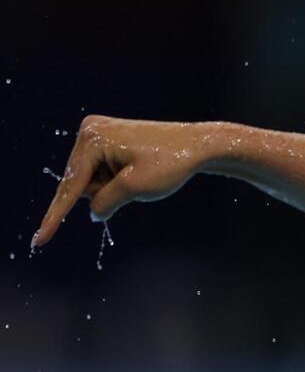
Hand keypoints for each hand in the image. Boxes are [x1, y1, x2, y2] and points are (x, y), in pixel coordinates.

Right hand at [32, 114, 219, 247]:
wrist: (198, 146)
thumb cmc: (170, 163)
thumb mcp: (135, 188)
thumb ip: (106, 202)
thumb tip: (93, 213)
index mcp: (93, 138)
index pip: (71, 185)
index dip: (56, 215)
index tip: (40, 240)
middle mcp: (90, 131)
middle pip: (81, 181)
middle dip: (104, 192)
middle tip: (136, 182)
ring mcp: (99, 133)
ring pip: (92, 178)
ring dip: (112, 187)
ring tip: (141, 174)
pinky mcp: (109, 139)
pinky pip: (102, 171)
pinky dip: (116, 180)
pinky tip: (138, 170)